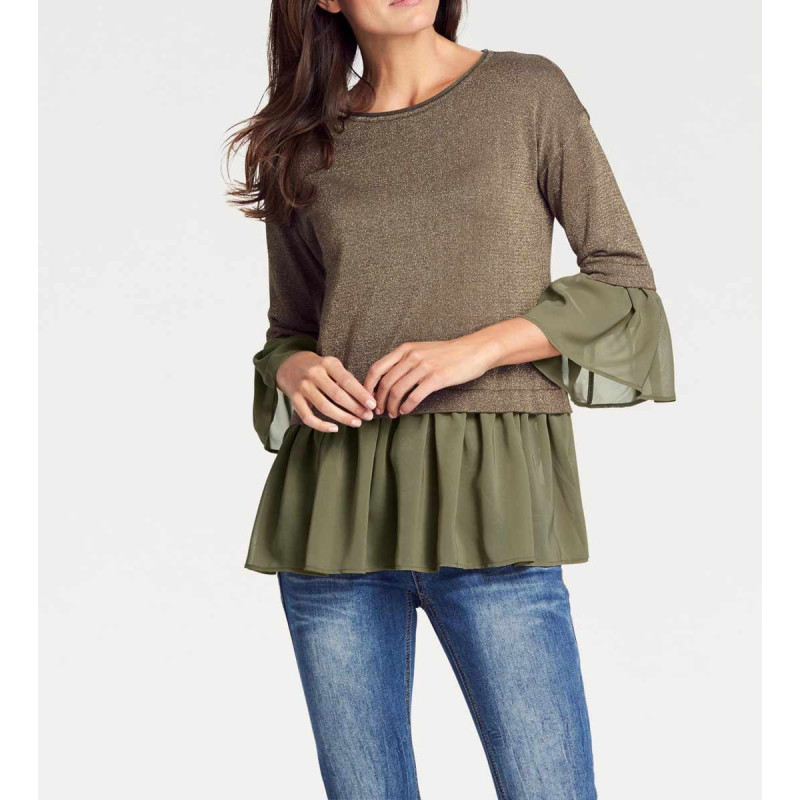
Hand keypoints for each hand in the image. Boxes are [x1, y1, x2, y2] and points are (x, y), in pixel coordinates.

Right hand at [276, 351, 375, 432]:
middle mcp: (314, 373)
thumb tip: (368, 398)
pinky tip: (335, 428)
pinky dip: (322, 425)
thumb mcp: (333, 366)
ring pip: (324, 407)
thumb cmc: (320, 368)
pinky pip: (308, 417)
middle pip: (337, 395)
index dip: (360, 394)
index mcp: (327, 363)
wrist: (291, 365)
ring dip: (343, 417)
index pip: (347, 380)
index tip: (372, 405)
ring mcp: (303, 387)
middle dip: (355, 408)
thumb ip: (347, 380)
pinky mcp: (294, 399)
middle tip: (368, 417)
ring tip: (357, 423)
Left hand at [364, 318, 558, 417]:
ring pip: (397, 390)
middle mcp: (411, 356)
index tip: (368, 399)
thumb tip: (387, 379)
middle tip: (379, 412)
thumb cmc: (448, 353)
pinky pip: (414, 396)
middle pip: (385, 383)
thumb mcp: (422, 350)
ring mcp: (424, 367)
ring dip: (392, 406)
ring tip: (392, 414)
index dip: (368, 386)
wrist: (474, 350)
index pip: (377, 368)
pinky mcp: (436, 378)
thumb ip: (405, 361)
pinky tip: (405, 412)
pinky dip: (406, 407)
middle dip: (379, 401)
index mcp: (405, 349)